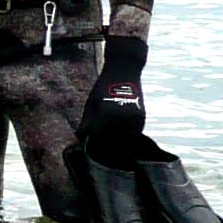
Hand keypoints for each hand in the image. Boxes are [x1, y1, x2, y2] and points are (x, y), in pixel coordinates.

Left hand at [79, 35, 147, 154]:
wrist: (124, 71)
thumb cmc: (102, 88)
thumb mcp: (91, 103)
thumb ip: (87, 121)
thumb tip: (80, 137)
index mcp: (105, 114)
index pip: (97, 139)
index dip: (92, 146)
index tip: (89, 149)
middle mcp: (120, 118)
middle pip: (112, 143)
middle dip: (106, 148)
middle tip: (100, 151)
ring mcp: (133, 118)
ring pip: (126, 142)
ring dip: (119, 145)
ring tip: (111, 146)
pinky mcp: (141, 118)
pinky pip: (135, 135)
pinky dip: (129, 138)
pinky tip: (121, 138)